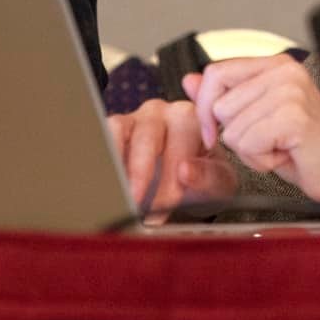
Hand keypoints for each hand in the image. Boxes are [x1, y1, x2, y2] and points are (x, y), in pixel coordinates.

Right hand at [105, 100, 237, 223]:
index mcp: (191, 118)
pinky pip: (100, 138)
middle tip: (143, 207)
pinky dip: (104, 164)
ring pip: (118, 130)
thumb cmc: (205, 177)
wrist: (189, 183)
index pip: (181, 137)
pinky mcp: (112, 130)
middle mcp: (161, 112)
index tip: (171, 200)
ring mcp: (133, 118)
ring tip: (122, 198)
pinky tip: (108, 189)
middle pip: (148, 136)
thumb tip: (185, 171)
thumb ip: (209, 176)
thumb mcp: (218, 182)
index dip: (174, 171)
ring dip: (118, 167)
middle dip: (144, 176)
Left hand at [188, 54, 319, 202]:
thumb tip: (189, 81)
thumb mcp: (256, 117)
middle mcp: (285, 72)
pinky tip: (286, 154)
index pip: (216, 72)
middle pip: (220, 106)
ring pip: (233, 130)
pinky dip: (262, 160)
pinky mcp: (294, 117)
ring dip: (252, 151)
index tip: (212, 131)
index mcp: (275, 65)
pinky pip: (249, 144)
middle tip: (269, 139)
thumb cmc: (304, 145)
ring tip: (280, 146)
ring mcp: (291, 92)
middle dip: (237, 135)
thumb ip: (223, 96)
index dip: (205, 107)